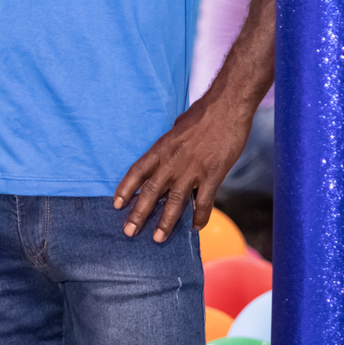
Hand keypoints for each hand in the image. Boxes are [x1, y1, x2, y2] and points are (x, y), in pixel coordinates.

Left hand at [113, 91, 253, 242]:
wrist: (227, 106)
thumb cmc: (202, 114)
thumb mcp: (177, 127)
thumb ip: (170, 145)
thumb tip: (166, 154)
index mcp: (161, 148)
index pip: (137, 172)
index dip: (126, 189)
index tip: (116, 205)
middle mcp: (173, 162)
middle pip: (152, 192)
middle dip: (139, 214)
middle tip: (129, 231)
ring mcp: (193, 170)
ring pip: (175, 201)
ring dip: (166, 222)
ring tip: (158, 238)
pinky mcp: (213, 175)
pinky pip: (204, 201)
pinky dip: (200, 216)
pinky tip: (195, 227)